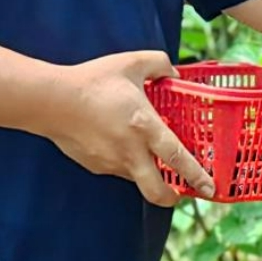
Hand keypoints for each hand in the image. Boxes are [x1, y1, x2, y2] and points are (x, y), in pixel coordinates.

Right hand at [43, 50, 215, 206]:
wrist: (51, 100)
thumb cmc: (92, 81)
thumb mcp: (130, 63)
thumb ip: (159, 63)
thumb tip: (174, 72)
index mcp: (144, 127)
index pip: (178, 159)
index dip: (197, 176)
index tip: (211, 188)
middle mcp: (130, 152)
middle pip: (157, 191)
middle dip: (173, 198)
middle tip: (181, 193)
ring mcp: (111, 162)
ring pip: (136, 177)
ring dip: (145, 172)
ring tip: (144, 152)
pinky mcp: (94, 165)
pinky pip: (116, 168)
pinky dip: (123, 161)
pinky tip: (114, 140)